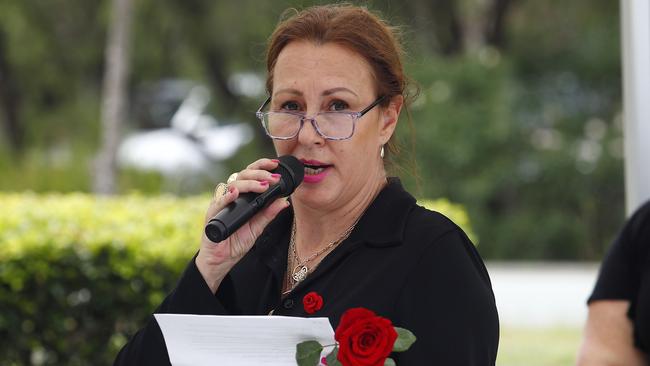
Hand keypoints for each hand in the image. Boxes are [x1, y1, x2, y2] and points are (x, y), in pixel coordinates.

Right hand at [196, 158, 289, 292]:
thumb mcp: (258, 227)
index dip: (261, 166)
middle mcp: (231, 196)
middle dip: (259, 173)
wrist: (221, 260)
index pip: (250, 174)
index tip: (274, 165)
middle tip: (273, 178)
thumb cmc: (237, 241)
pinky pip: (218, 202)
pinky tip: (234, 193)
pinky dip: (227, 196)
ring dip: (249, 183)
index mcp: (242, 196)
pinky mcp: (212, 214)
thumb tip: (284, 201)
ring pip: (232, 184)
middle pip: (242, 175)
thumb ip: (269, 214)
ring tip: (262, 186)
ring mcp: (221, 203)